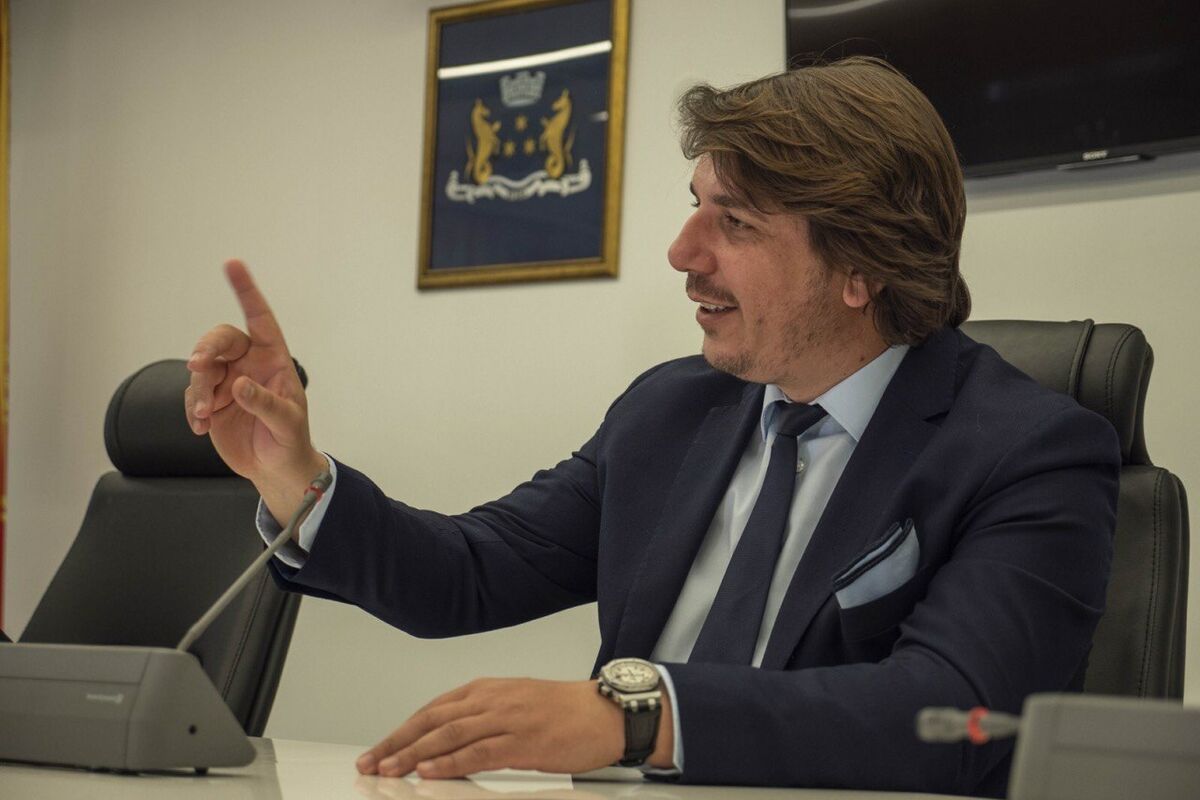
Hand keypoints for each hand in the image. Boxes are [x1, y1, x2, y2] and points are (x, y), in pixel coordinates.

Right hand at [184, 260, 325, 521]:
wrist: (276, 469)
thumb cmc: (290, 441)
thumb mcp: (286, 424)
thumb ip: (265, 404)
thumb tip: (239, 385)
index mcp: (273, 359)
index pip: (259, 318)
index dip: (246, 291)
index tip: (232, 264)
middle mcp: (248, 364)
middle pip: (220, 340)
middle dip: (206, 349)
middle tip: (199, 366)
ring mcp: (226, 381)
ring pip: (201, 368)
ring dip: (197, 390)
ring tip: (203, 416)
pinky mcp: (210, 400)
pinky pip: (192, 394)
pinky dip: (192, 409)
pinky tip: (200, 427)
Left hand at [355, 678, 673, 779]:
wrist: (607, 713)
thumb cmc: (565, 712)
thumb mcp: (516, 706)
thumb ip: (482, 718)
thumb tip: (447, 742)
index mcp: (488, 690)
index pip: (433, 710)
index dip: (402, 731)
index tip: (378, 750)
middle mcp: (492, 700)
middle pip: (432, 721)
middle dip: (397, 743)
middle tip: (370, 763)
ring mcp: (507, 719)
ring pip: (449, 736)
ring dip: (414, 755)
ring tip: (389, 770)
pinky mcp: (523, 741)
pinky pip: (479, 752)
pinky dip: (451, 763)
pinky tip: (430, 773)